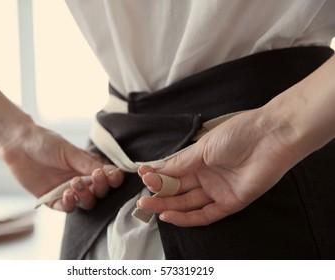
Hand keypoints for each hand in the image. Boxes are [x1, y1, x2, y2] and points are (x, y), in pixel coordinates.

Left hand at [0, 123, 123, 211]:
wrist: (18, 145)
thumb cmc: (45, 142)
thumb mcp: (69, 151)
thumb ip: (88, 164)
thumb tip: (112, 172)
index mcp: (90, 167)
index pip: (109, 177)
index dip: (114, 179)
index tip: (113, 176)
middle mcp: (83, 180)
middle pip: (100, 192)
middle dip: (101, 186)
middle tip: (96, 177)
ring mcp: (69, 191)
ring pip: (87, 202)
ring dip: (86, 195)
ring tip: (76, 183)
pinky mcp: (54, 200)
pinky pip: (67, 208)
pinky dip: (70, 204)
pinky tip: (67, 194)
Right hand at [137, 109, 298, 226]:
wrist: (271, 137)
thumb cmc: (237, 134)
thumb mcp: (202, 148)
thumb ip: (179, 163)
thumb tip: (154, 169)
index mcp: (199, 159)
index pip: (173, 172)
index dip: (157, 176)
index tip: (141, 176)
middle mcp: (207, 175)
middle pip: (178, 189)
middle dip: (159, 194)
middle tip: (142, 199)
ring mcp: (218, 190)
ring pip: (188, 203)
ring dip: (168, 206)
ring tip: (148, 207)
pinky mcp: (230, 202)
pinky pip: (206, 214)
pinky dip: (187, 217)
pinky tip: (170, 215)